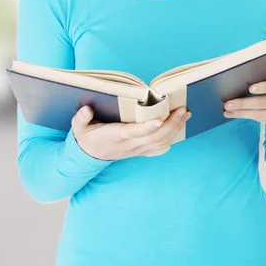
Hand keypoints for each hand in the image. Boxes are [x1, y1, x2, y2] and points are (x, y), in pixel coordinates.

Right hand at [71, 105, 191, 160]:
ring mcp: (136, 149)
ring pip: (160, 142)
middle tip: (182, 109)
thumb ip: (81, 118)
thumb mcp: (79, 127)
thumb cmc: (86, 136)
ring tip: (186, 114)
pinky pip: (160, 146)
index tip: (160, 120)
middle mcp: (129, 145)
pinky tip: (180, 126)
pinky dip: (172, 137)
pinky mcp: (140, 151)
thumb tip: (86, 110)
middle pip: (153, 138)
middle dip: (170, 124)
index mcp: (115, 137)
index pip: (133, 133)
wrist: (89, 155)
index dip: (147, 128)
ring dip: (175, 129)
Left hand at [223, 70, 265, 129]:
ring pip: (263, 115)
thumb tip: (246, 73)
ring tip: (228, 112)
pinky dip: (251, 117)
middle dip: (244, 104)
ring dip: (243, 114)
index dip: (264, 87)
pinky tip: (239, 115)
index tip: (250, 88)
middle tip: (228, 103)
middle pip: (265, 104)